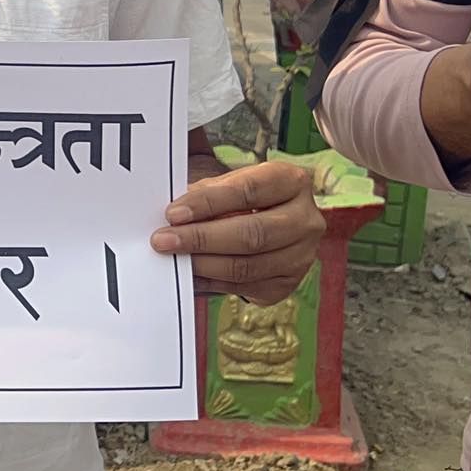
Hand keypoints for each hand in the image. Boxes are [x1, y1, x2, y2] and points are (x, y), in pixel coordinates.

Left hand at [151, 160, 324, 305]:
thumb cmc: (243, 198)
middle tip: (164, 240)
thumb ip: (206, 194)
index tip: (173, 213)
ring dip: (204, 264)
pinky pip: (245, 287)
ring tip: (174, 258)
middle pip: (252, 233)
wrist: (272, 222)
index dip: (208, 202)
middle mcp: (306, 219)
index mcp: (291, 182)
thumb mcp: (229, 183)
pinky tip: (191, 275)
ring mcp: (301, 255)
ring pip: (248, 266)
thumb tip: (173, 215)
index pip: (248, 191)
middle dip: (202, 238)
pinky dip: (212, 282)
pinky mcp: (288, 283)